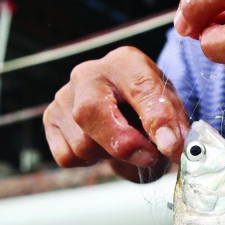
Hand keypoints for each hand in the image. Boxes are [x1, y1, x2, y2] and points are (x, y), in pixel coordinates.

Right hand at [43, 46, 188, 172]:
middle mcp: (87, 74)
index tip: (170, 145)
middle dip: (122, 143)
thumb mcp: (170, 106)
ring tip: (124, 142)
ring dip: (109, 155)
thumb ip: (173, 124)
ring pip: (81, 143)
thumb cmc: (146, 103)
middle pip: (90, 112)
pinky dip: (89, 161)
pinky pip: (67, 156)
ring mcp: (63, 96)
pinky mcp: (50, 119)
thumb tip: (173, 147)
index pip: (139, 87)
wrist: (122, 103)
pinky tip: (101, 146)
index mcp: (125, 62)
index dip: (156, 119)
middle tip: (149, 156)